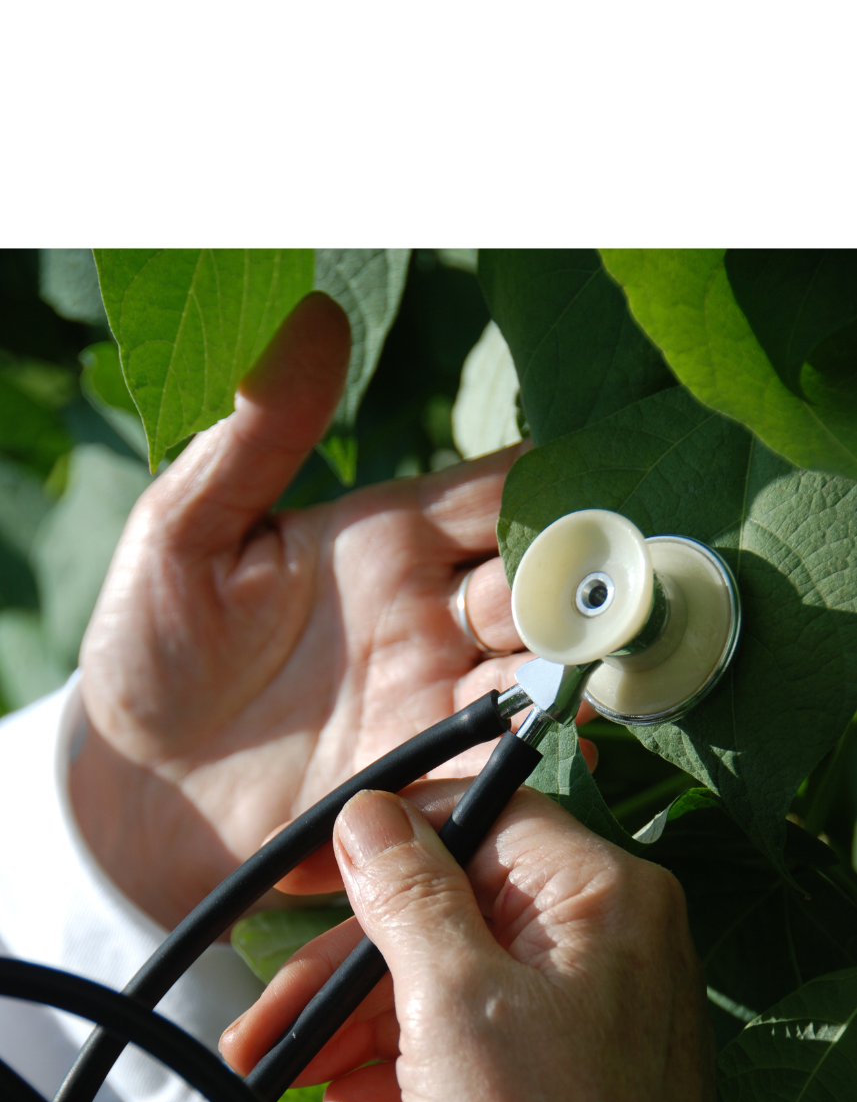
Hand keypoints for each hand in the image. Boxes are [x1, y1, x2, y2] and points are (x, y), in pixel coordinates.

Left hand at [71, 291, 594, 927]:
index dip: (559, 489)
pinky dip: (543, 750)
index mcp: (386, 537)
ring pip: (541, 668)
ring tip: (621, 654)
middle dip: (593, 577)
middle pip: (541, 582)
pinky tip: (572, 738)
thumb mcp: (184, 527)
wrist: (132, 788)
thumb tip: (315, 313)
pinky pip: (503, 757)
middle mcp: (428, 613)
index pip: (500, 496)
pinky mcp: (425, 776)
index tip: (616, 480)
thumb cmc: (148, 644)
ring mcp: (433, 696)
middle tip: (639, 574)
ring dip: (583, 661)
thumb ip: (258, 433)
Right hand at [221, 784, 721, 1101]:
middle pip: (455, 913)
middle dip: (347, 969)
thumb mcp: (450, 1001)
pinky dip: (415, 1067)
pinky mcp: (584, 1079)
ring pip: (457, 985)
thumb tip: (370, 812)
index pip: (480, 818)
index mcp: (604, 895)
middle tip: (267, 1017)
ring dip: (364, 1026)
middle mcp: (616, 940)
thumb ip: (407, 894)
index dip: (379, 841)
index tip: (298, 873)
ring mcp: (603, 1013)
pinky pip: (484, 1044)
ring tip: (285, 1073)